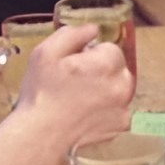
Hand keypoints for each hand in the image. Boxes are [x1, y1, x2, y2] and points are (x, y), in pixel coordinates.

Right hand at [5, 20, 133, 155]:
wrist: (39, 135)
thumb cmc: (41, 92)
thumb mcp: (46, 52)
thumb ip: (73, 33)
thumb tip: (93, 29)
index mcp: (108, 64)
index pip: (109, 48)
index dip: (89, 54)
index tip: (73, 66)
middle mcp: (123, 85)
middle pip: (118, 67)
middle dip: (102, 70)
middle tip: (75, 81)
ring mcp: (125, 107)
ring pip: (119, 87)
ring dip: (106, 88)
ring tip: (79, 98)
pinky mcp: (121, 125)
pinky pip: (118, 108)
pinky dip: (107, 108)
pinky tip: (86, 112)